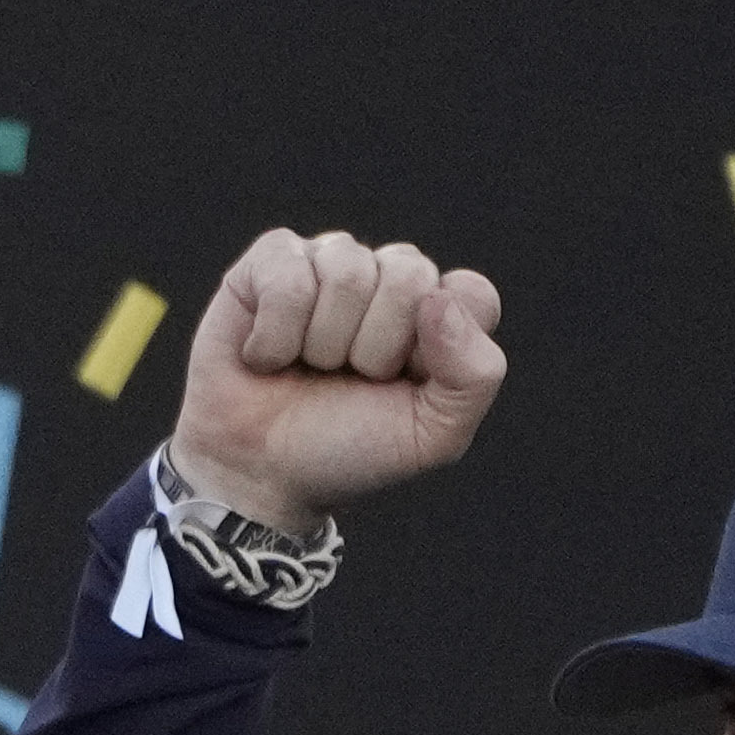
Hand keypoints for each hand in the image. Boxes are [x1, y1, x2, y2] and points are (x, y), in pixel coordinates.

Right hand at [165, 226, 506, 535]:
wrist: (260, 473)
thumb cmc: (348, 449)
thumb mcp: (434, 434)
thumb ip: (474, 374)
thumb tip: (437, 298)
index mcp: (438, 313)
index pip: (470, 292)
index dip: (439, 347)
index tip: (405, 384)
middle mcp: (386, 276)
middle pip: (408, 275)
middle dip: (374, 347)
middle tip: (348, 378)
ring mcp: (327, 262)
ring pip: (347, 272)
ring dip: (321, 342)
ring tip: (307, 367)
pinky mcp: (269, 261)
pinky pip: (287, 276)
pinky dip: (274, 334)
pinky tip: (267, 355)